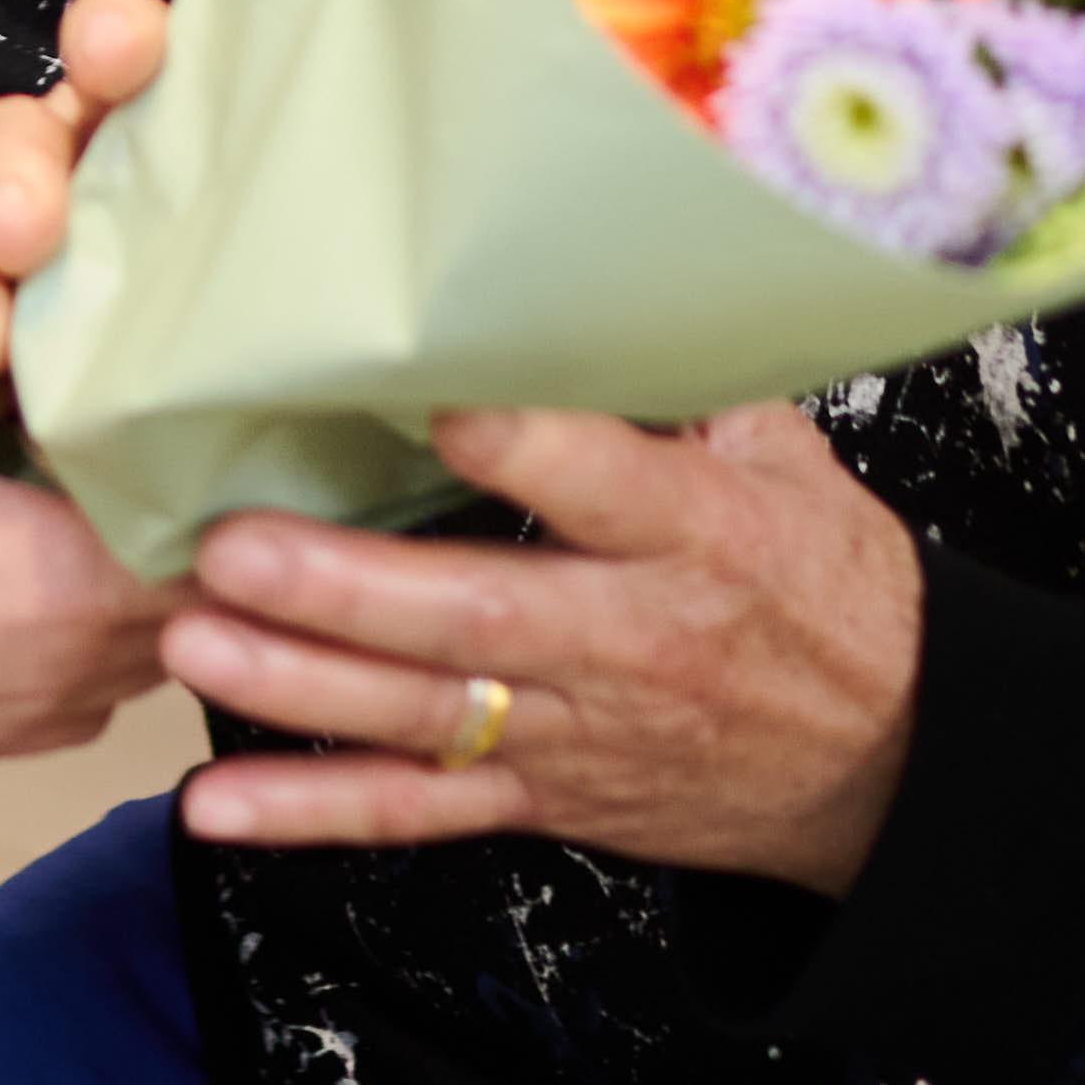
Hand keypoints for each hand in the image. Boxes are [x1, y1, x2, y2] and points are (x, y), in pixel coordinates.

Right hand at [0, 325, 186, 772]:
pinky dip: (59, 643)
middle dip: (174, 537)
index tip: (205, 430)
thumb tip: (40, 308)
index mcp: (81, 590)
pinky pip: (57, 697)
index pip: (224, 552)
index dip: (223, 486)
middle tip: (148, 457)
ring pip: (122, 660)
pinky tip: (3, 582)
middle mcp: (72, 680)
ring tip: (79, 517)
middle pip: (184, 612)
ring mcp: (17, 730)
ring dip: (118, 596)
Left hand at [166, 400, 928, 888]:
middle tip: (236, 547)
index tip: (429, 402)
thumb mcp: (787, 461)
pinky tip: (217, 808)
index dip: (519, 448)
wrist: (891, 761)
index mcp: (699, 536)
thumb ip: (681, 379)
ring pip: (428, 717)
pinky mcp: (544, 797)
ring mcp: (578, 729)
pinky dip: (315, 815)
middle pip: (480, 620)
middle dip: (349, 592)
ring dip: (302, 690)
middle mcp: (628, 638)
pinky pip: (418, 812)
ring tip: (193, 644)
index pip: (604, 486)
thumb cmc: (824, 583)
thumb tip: (574, 268)